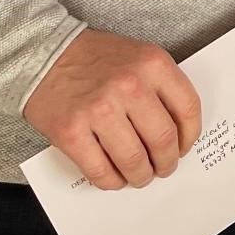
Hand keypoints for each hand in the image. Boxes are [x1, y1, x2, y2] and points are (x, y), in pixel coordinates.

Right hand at [22, 29, 201, 190]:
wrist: (45, 53)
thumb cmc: (96, 58)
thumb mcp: (139, 56)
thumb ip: (161, 86)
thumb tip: (178, 130)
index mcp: (152, 64)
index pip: (188, 108)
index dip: (190, 135)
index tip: (184, 147)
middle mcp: (129, 86)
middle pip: (163, 139)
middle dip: (167, 162)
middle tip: (163, 168)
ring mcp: (99, 110)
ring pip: (134, 161)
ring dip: (141, 176)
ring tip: (140, 176)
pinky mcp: (71, 132)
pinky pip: (100, 170)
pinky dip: (111, 181)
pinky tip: (114, 178)